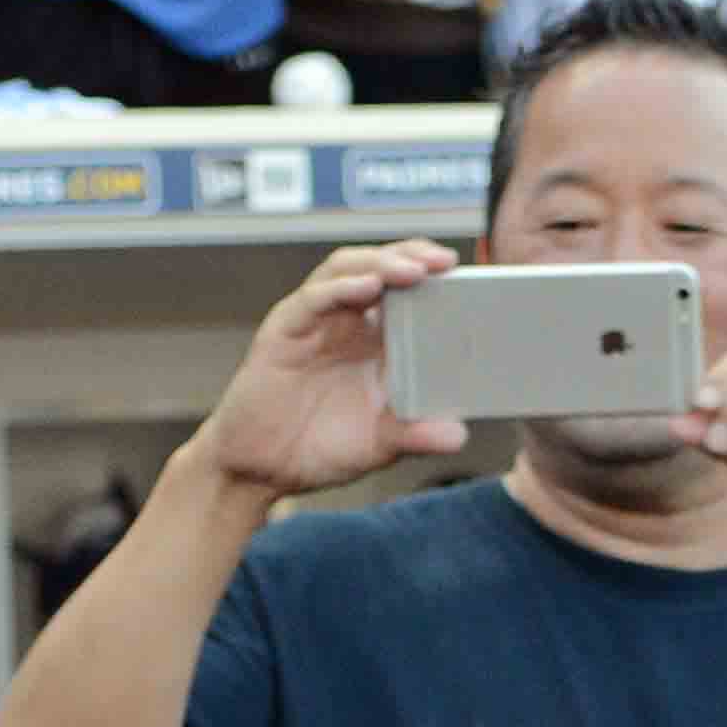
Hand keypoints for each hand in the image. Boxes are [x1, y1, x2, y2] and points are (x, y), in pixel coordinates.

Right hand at [185, 237, 471, 498]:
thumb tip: (458, 435)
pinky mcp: (284, 331)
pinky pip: (313, 299)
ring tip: (413, 269)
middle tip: (444, 261)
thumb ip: (415, 435)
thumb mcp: (379, 444)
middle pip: (379, 267)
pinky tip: (367, 287)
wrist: (260, 470)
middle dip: (412, 256)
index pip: (406, 291)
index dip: (433, 276)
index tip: (465, 275)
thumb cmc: (318, 448)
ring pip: (346, 270)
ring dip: (381, 263)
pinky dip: (341, 288)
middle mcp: (346, 322)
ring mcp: (314, 322)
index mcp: (374, 341)